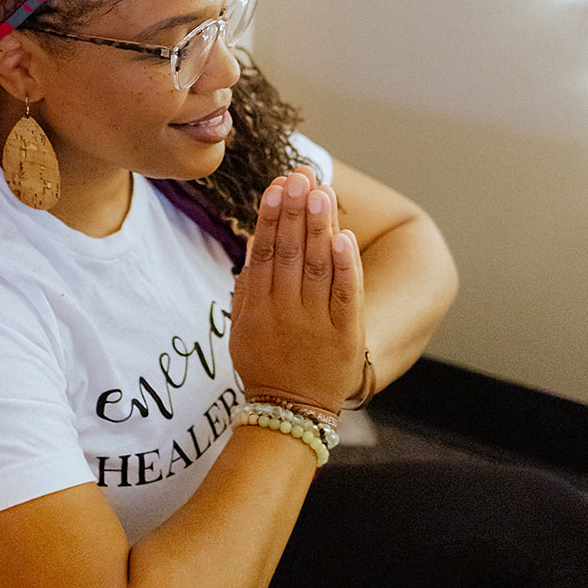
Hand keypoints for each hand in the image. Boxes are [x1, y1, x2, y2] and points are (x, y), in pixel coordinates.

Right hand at [228, 172, 364, 411]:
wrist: (288, 411)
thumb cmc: (263, 364)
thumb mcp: (242, 326)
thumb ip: (247, 286)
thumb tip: (254, 240)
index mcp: (257, 306)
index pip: (264, 252)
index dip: (270, 217)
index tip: (276, 185)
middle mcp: (284, 311)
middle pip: (289, 253)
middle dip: (294, 211)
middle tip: (300, 176)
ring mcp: (314, 323)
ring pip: (316, 268)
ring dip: (317, 228)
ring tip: (320, 193)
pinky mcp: (344, 336)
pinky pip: (345, 297)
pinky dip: (344, 268)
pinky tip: (343, 239)